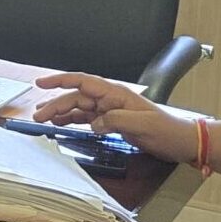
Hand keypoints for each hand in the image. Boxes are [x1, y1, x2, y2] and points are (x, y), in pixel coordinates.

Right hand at [32, 72, 199, 162]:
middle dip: (55, 104)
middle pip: (76, 97)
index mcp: (116, 94)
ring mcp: (110, 110)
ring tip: (45, 120)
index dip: (60, 81)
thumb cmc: (167, 130)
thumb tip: (94, 122)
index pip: (82, 82)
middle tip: (39, 116)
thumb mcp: (143, 125)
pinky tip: (62, 124)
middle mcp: (110, 99)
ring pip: (78, 107)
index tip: (41, 83)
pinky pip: (86, 118)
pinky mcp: (112, 122)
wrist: (181, 140)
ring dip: (61, 112)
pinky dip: (72, 120)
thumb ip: (116, 120)